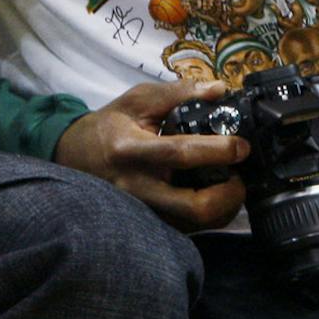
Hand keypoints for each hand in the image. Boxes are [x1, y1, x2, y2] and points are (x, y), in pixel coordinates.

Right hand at [53, 80, 247, 231]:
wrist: (77, 156)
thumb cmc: (110, 125)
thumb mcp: (138, 100)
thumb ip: (178, 92)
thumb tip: (220, 90)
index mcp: (131, 149)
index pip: (179, 154)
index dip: (217, 151)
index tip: (241, 145)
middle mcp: (138, 186)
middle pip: (194, 207)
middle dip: (229, 195)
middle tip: (240, 175)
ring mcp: (145, 210)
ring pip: (197, 224)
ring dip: (225, 206)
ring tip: (231, 183)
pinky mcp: (151, 223)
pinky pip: (191, 229)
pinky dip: (212, 214)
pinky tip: (215, 193)